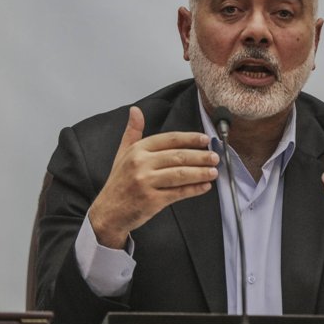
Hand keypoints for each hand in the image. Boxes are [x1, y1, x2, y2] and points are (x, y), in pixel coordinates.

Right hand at [88, 106, 219, 247]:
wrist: (108, 212)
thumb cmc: (119, 182)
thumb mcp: (122, 153)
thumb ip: (132, 132)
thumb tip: (135, 110)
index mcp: (137, 150)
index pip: (169, 139)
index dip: (189, 138)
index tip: (204, 139)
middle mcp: (141, 164)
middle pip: (178, 156)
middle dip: (200, 156)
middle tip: (214, 157)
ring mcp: (146, 182)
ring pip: (180, 174)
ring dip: (200, 173)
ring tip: (213, 172)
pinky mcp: (152, 200)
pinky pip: (178, 193)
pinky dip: (194, 189)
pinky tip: (204, 186)